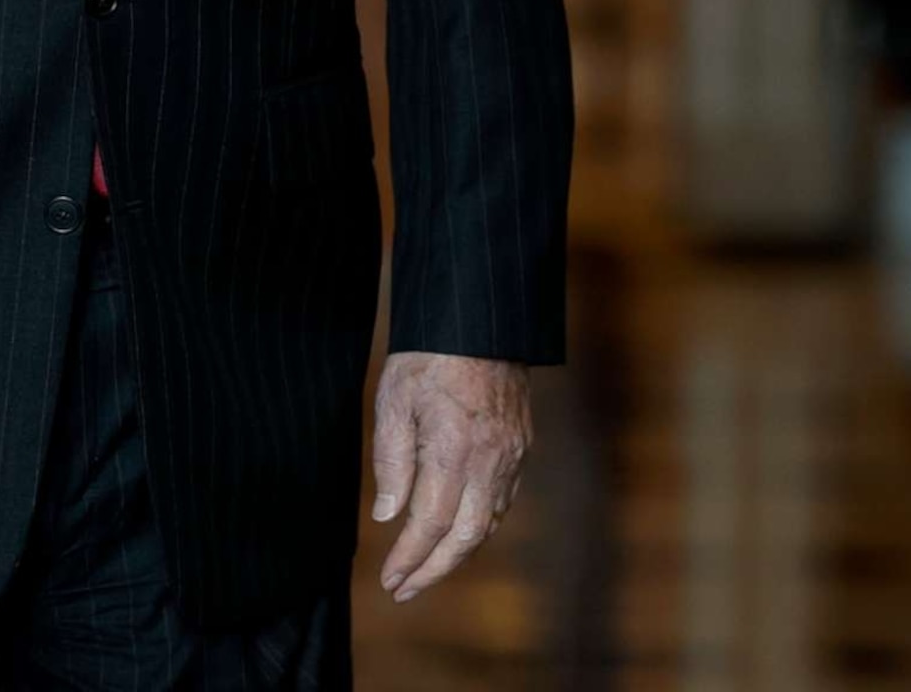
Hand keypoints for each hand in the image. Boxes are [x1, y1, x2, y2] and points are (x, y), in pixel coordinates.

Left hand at [370, 351, 530, 602]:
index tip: (390, 580)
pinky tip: (457, 532)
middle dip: (434, 570)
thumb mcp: (394, 402)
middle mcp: (489, 460)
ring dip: (457, 553)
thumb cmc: (428, 356)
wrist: (479, 320)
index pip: (431, 523)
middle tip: (405, 590)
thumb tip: (389, 516)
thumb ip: (392, 463)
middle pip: (466, 537)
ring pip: (488, 522)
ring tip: (426, 569)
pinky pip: (501, 500)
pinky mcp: (520, 445)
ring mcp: (511, 454)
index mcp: (454, 449)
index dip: (410, 558)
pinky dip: (478, 525)